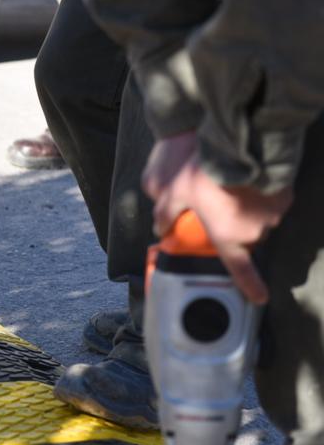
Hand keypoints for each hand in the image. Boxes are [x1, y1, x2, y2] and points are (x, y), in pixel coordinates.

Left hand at [143, 137, 292, 303]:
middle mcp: (254, 231)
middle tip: (219, 211)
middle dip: (233, 231)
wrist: (241, 146)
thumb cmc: (207, 173)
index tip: (259, 298)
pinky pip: (272, 203)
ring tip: (231, 191)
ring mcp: (273, 214)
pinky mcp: (284, 196)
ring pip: (259, 221)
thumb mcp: (177, 192)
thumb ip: (166, 213)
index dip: (251, 286)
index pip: (241, 270)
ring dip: (247, 213)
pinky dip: (261, 197)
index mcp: (229, 237)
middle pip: (245, 240)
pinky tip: (247, 183)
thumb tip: (159, 228)